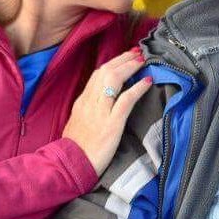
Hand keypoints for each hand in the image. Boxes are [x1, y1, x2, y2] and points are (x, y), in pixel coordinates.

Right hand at [62, 48, 152, 174]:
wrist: (71, 165)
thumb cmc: (76, 149)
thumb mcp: (77, 123)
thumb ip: (87, 110)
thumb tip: (101, 101)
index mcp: (82, 102)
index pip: (97, 75)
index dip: (113, 63)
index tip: (126, 57)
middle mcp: (89, 102)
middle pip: (106, 71)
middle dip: (123, 59)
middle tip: (138, 53)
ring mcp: (100, 112)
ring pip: (114, 80)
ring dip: (131, 67)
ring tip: (143, 61)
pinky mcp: (111, 124)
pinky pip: (126, 100)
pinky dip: (138, 89)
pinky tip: (148, 82)